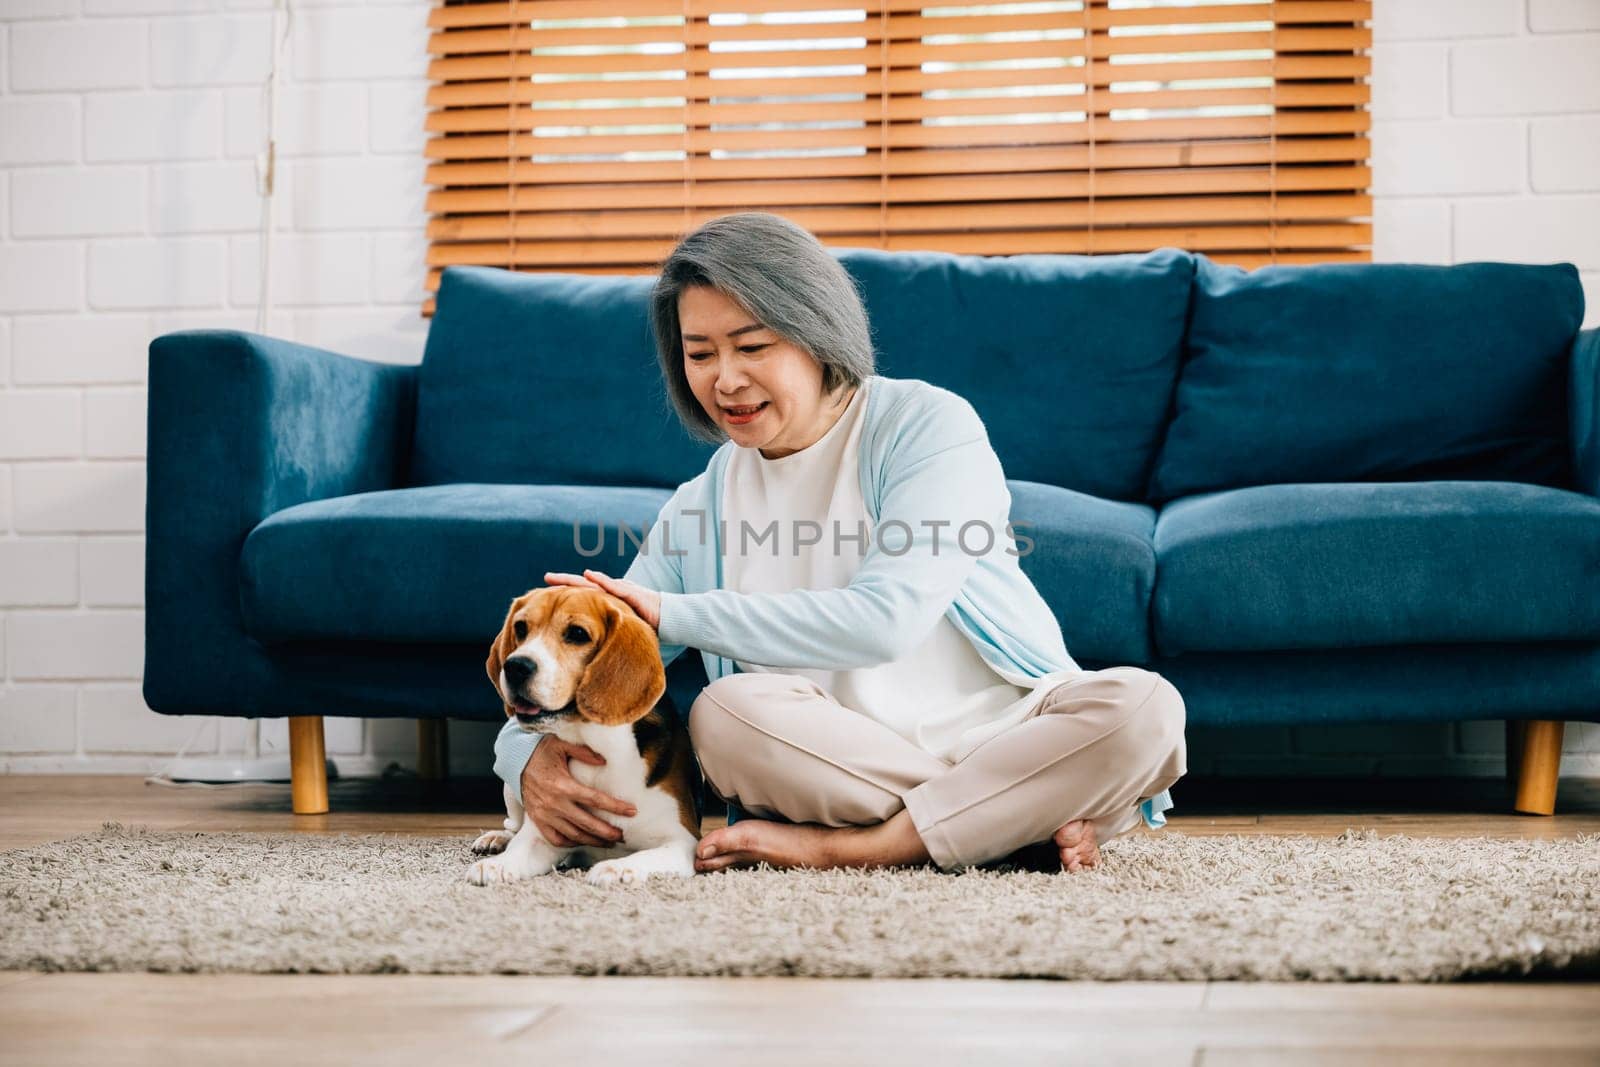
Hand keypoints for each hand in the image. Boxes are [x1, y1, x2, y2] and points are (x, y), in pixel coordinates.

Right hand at [521, 735, 638, 847]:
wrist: (515, 761)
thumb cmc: (542, 751)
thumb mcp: (561, 744)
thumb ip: (584, 752)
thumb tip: (604, 761)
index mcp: (562, 784)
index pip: (595, 799)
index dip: (615, 807)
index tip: (632, 811)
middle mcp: (554, 803)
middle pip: (586, 823)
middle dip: (607, 832)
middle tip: (623, 836)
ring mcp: (544, 815)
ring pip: (573, 835)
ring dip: (593, 840)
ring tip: (609, 842)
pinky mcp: (537, 820)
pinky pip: (555, 838)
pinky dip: (571, 843)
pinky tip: (584, 841)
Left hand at [544, 569, 660, 631]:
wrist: (668, 620)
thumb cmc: (643, 626)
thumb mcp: (618, 631)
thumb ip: (604, 633)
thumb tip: (586, 651)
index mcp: (604, 603)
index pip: (580, 596)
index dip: (564, 592)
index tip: (544, 592)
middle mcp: (609, 594)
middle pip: (582, 586)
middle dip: (564, 582)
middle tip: (546, 578)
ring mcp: (620, 592)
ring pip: (594, 584)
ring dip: (576, 580)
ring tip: (559, 577)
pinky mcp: (632, 594)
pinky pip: (615, 587)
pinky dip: (603, 581)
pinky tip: (590, 575)